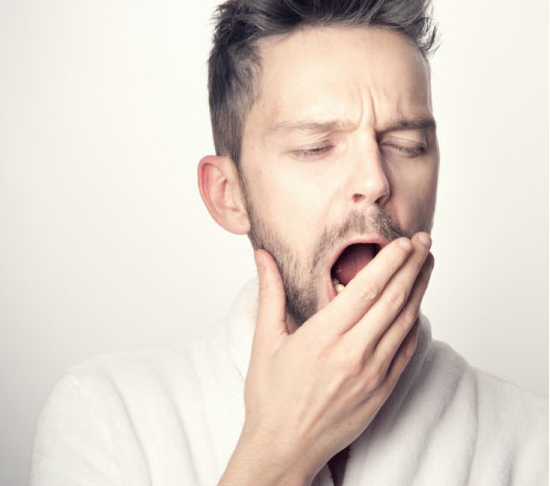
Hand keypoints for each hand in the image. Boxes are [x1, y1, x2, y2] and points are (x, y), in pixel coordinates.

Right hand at [219, 233, 433, 485]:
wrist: (284, 449)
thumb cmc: (271, 397)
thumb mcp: (265, 341)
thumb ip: (270, 293)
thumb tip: (262, 256)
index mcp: (324, 336)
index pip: (368, 288)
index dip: (390, 260)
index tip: (404, 240)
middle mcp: (353, 353)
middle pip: (394, 299)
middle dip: (412, 265)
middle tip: (424, 241)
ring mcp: (372, 374)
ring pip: (406, 322)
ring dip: (420, 289)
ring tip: (427, 265)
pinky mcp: (382, 392)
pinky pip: (407, 351)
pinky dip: (415, 325)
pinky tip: (418, 308)